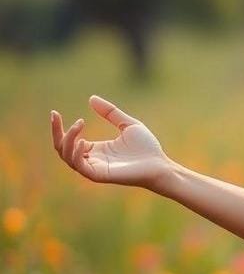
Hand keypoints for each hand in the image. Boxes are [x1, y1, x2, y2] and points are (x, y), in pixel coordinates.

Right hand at [50, 95, 173, 188]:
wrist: (159, 164)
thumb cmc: (146, 147)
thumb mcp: (127, 124)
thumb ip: (110, 113)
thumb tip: (91, 98)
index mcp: (95, 149)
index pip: (69, 140)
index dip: (59, 128)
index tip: (54, 112)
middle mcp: (91, 159)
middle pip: (62, 148)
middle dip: (56, 132)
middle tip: (56, 116)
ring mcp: (93, 168)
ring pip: (67, 156)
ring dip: (68, 139)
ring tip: (79, 124)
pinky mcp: (99, 175)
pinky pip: (79, 165)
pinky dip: (76, 153)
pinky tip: (83, 141)